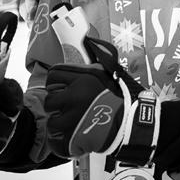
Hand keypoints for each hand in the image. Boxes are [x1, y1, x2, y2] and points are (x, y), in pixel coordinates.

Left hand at [44, 38, 153, 160]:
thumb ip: (93, 60)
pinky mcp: (72, 139)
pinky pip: (55, 142)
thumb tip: (86, 38)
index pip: (52, 76)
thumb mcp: (107, 72)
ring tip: (74, 124)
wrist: (131, 123)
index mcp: (82, 78)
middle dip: (58, 105)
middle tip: (70, 108)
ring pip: (51, 122)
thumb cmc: (119, 97)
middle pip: (49, 100)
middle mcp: (74, 96)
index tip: (62, 89)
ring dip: (61, 124)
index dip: (55, 83)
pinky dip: (61, 142)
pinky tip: (72, 137)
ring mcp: (72, 119)